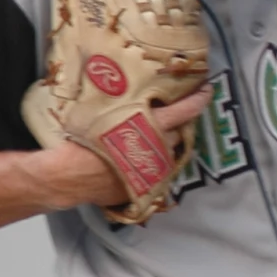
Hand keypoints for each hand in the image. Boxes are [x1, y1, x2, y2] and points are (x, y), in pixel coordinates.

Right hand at [43, 88, 211, 209]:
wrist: (69, 177)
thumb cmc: (82, 141)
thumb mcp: (101, 113)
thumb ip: (121, 105)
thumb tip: (123, 92)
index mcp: (151, 126)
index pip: (185, 110)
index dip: (199, 99)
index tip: (207, 89)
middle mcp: (158, 147)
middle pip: (178, 133)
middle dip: (176, 126)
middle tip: (167, 117)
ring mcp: (154, 170)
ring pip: (168, 154)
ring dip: (164, 146)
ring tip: (150, 139)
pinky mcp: (146, 187)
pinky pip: (156, 172)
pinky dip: (152, 163)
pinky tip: (139, 159)